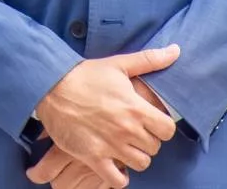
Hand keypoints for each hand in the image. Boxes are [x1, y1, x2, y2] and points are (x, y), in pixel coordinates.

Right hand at [34, 45, 179, 187]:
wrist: (51, 87)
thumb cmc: (85, 75)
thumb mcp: (118, 64)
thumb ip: (149, 60)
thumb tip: (175, 50)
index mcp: (136, 108)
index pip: (168, 130)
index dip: (162, 127)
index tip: (151, 123)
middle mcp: (127, 130)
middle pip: (154, 148)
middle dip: (147, 140)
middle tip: (134, 132)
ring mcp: (111, 146)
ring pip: (140, 164)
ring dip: (134, 156)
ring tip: (124, 146)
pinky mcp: (93, 157)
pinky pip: (117, 180)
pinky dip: (119, 177)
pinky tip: (114, 164)